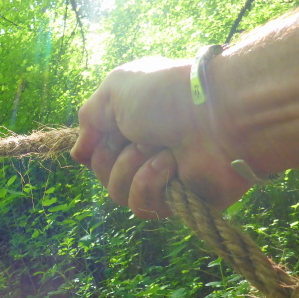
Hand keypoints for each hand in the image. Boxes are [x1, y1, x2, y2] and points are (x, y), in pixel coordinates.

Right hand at [70, 56, 251, 217]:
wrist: (219, 116)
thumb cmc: (166, 95)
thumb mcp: (114, 90)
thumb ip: (88, 118)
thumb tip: (79, 154)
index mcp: (131, 121)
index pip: (96, 147)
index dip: (95, 143)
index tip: (105, 131)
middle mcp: (145, 148)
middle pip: (101, 172)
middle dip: (114, 155)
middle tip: (141, 136)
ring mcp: (162, 177)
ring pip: (117, 193)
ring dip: (132, 168)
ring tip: (162, 150)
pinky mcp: (178, 202)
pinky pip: (142, 207)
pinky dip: (150, 183)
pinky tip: (172, 165)